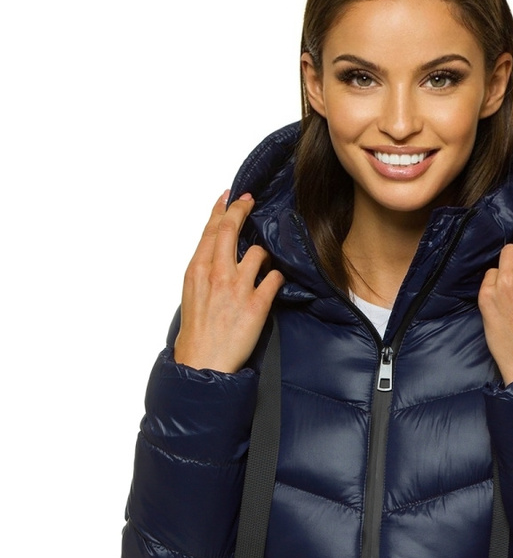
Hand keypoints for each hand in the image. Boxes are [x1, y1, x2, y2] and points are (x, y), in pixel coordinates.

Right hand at [173, 192, 283, 371]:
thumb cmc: (196, 332)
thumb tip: (216, 256)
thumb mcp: (191, 294)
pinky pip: (274, 278)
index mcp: (197, 270)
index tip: (230, 196)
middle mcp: (217, 274)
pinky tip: (273, 283)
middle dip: (242, 209)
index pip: (211, 231)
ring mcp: (237, 287)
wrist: (203, 361)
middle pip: (231, 229)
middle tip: (250, 201)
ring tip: (262, 265)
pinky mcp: (257, 304)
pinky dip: (276, 277)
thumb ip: (204, 271)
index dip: (222, 210)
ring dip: (263, 255)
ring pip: (258, 252)